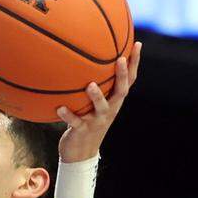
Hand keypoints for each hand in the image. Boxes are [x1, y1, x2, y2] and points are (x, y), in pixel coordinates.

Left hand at [57, 42, 141, 161]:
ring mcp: (96, 121)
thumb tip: (82, 60)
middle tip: (119, 59)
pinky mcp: (82, 131)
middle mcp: (109, 110)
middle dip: (122, 75)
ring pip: (101, 108)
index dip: (134, 64)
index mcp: (113, 102)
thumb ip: (93, 86)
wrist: (80, 153)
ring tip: (90, 85)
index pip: (129, 80)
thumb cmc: (85, 122)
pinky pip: (75, 122)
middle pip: (121, 91)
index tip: (137, 44)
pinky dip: (68, 115)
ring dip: (96, 96)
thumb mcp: (92, 105)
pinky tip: (60, 108)